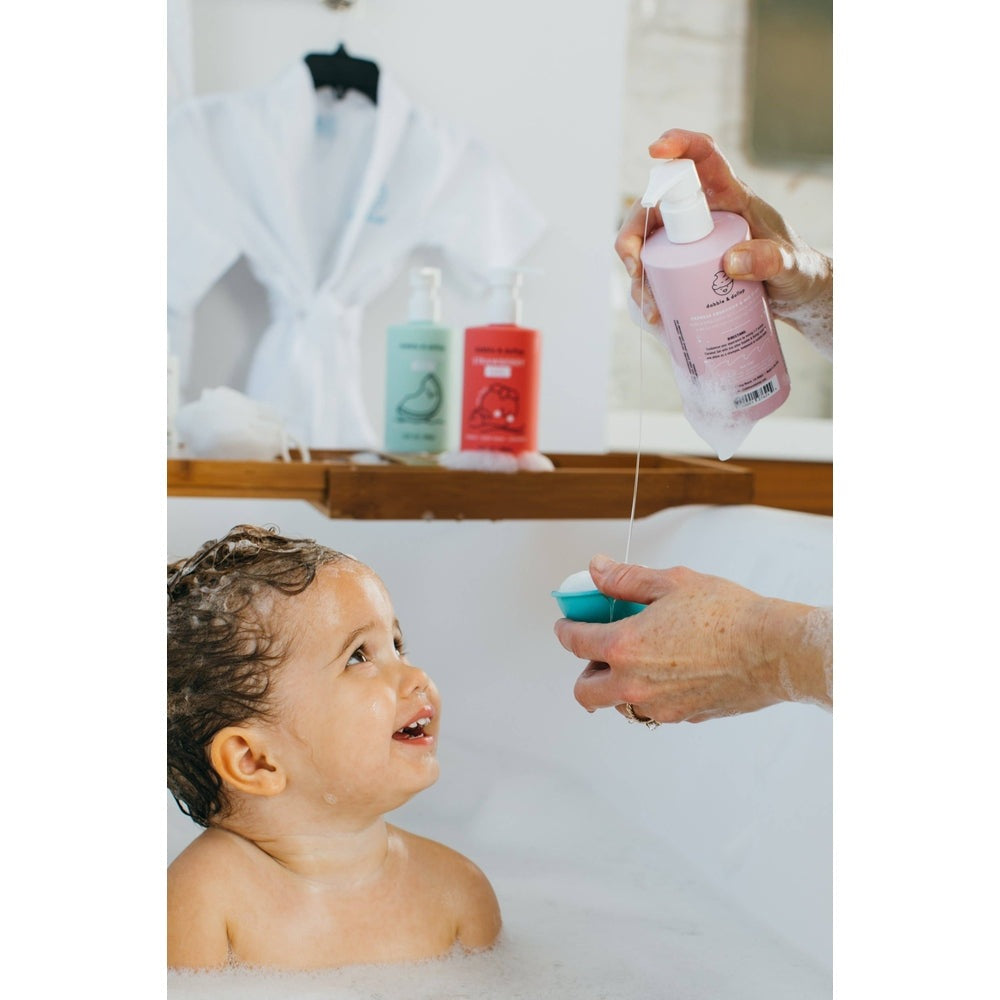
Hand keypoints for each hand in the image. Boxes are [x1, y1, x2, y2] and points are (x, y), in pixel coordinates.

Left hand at [553, 555, 831, 723]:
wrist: (774, 649)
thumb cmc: (728, 613)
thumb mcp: (671, 583)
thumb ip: (626, 579)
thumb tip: (596, 569)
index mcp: (625, 647)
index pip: (576, 643)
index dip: (567, 630)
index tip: (568, 625)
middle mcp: (635, 684)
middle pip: (585, 691)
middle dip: (586, 671)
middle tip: (601, 651)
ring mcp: (659, 705)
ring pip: (619, 704)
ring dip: (618, 685)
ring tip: (641, 659)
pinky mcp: (684, 717)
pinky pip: (653, 709)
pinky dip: (650, 694)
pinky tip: (672, 670)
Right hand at [616, 128, 831, 337]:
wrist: (797, 295)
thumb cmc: (798, 272)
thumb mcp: (792, 267)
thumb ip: (770, 261)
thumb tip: (730, 262)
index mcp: (732, 195)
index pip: (704, 157)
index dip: (679, 145)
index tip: (656, 150)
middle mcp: (705, 212)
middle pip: (656, 207)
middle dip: (634, 235)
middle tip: (637, 268)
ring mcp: (690, 239)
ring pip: (648, 244)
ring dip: (640, 275)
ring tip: (652, 309)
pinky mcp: (685, 265)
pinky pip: (655, 271)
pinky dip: (648, 292)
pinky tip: (655, 315)